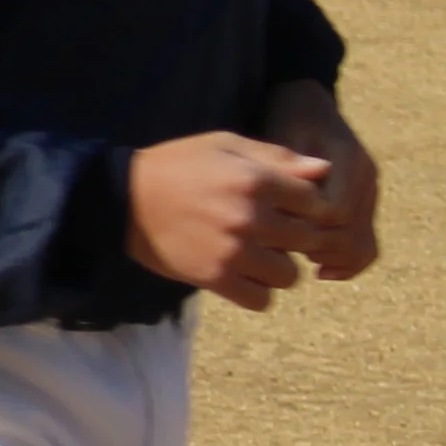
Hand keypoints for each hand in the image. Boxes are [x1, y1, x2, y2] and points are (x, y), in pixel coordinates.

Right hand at [126, 130, 338, 310]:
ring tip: (258, 257)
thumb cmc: (177, 165)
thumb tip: (324, 170)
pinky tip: (242, 275)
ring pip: (289, 275)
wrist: (120, 198)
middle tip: (272, 233)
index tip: (288, 207)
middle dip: (295, 237)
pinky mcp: (214, 278)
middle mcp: (249, 217)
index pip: (315, 203)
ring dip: (279, 268)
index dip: (306, 206)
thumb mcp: (224, 145)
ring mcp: (232, 252)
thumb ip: (276, 156)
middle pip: (307, 240)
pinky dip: (257, 292)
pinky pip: (261, 300)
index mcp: (255, 180)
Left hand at [260, 82, 381, 281]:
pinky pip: (368, 246)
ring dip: (328, 257)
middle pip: (349, 234)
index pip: (335, 212)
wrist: (309, 109)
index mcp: (349, 159)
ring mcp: (370, 195)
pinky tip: (320, 270)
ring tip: (295, 255)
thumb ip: (289, 166)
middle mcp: (367, 179)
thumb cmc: (286, 119)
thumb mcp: (281, 134)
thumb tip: (305, 203)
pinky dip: (347, 263)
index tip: (275, 226)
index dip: (305, 225)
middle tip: (278, 247)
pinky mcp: (365, 209)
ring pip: (361, 245)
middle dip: (313, 245)